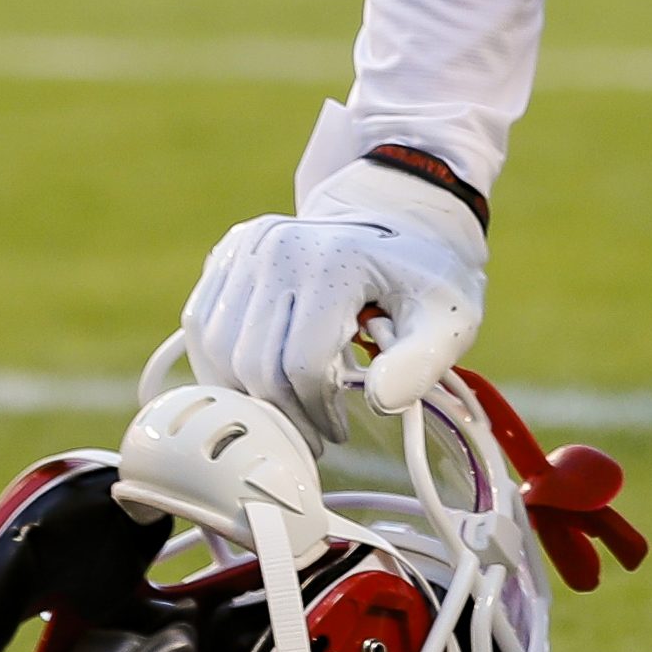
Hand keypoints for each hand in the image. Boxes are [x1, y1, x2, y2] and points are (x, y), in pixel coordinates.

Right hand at [169, 159, 488, 443]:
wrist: (395, 218)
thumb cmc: (422, 275)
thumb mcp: (450, 316)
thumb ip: (424, 361)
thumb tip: (379, 399)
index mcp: (334, 261)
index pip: (303, 365)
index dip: (319, 413)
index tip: (339, 431)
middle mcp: (278, 247)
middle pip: (254, 364)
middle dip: (284, 413)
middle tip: (312, 433)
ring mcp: (246, 248)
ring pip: (218, 351)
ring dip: (247, 394)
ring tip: (288, 409)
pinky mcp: (227, 255)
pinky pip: (202, 326)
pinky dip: (221, 366)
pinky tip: (256, 383)